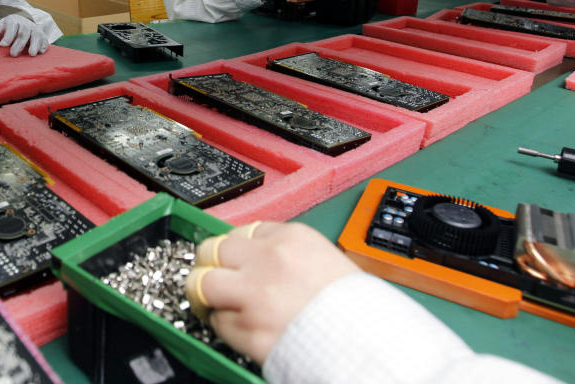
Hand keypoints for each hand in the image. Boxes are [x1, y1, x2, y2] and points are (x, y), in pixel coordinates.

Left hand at [0, 15, 47, 56]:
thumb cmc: (9, 27)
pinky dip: (43, 46)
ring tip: (31, 54)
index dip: (7, 36)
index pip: (11, 28)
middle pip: (22, 33)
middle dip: (18, 44)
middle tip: (13, 54)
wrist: (23, 19)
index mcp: (13, 22)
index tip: (3, 45)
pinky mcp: (42, 36)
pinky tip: (40, 52)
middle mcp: (24, 25)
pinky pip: (44, 40)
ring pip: (35, 36)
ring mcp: (34, 30)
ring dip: (34, 45)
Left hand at [185, 221, 359, 364]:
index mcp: (291, 238)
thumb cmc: (356, 306)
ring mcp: (255, 296)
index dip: (234, 250)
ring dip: (206, 294)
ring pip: (203, 284)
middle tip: (211, 276)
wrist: (371, 343)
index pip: (241, 231)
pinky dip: (224, 325)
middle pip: (212, 250)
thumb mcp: (325, 259)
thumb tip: (255, 256)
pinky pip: (218, 323)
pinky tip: (239, 326)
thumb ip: (287, 252)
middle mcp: (268, 261)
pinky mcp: (249, 330)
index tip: (232, 259)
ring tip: (214, 301)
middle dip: (208, 264)